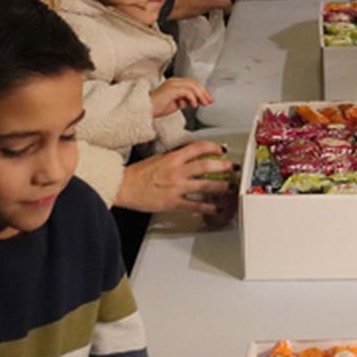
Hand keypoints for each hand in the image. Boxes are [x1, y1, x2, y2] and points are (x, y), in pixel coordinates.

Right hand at [116, 141, 237, 219]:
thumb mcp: (158, 159)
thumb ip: (175, 159)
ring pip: (205, 185)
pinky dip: (208, 207)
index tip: (221, 149)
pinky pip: (195, 205)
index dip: (213, 147)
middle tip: (233, 167)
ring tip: (229, 188)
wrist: (123, 186)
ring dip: (221, 186)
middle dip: (223, 165)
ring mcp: (176, 187)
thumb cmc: (136, 174)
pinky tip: (215, 209)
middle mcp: (176, 171)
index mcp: (172, 158)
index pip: (198, 148)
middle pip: (206, 165)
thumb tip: (189, 158)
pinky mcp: (173, 202)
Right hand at [150, 77, 211, 116]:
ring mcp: (172, 84)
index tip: (208, 99)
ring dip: (200, 95)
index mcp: (175, 83)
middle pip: (194, 83)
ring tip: (203, 103)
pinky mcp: (171, 90)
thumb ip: (185, 101)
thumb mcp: (176, 104)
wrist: (145, 110)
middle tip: (209, 101)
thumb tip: (195, 102)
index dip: (202, 91)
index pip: (192, 83)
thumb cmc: (157, 108)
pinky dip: (192, 98)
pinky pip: (186, 91)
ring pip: (192, 86)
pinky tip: (193, 105)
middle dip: (204, 92)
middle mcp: (174, 81)